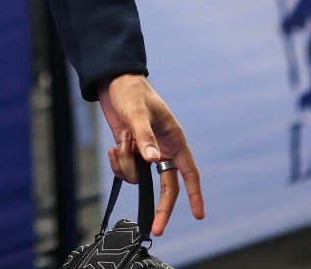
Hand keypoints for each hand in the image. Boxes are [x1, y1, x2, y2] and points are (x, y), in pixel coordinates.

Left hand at [101, 74, 204, 235]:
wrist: (112, 82)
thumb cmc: (132, 92)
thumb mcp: (137, 112)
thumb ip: (145, 136)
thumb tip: (153, 161)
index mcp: (174, 140)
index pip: (189, 173)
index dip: (195, 194)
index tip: (198, 215)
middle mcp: (162, 150)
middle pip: (167, 186)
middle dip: (161, 207)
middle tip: (156, 228)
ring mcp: (145, 153)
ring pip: (139, 176)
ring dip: (127, 163)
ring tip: (123, 136)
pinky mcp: (129, 152)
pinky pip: (124, 169)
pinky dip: (117, 162)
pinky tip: (114, 145)